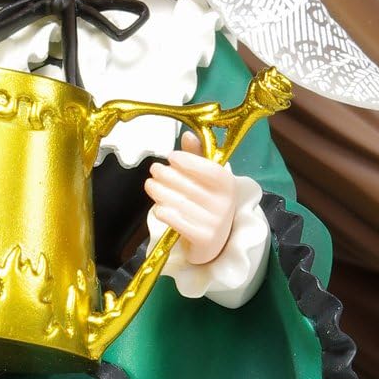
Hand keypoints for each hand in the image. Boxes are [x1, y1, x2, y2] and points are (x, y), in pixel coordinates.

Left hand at [144, 132, 237, 265]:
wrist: (214, 242)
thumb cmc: (207, 204)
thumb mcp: (206, 180)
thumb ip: (197, 158)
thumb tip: (187, 135)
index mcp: (228, 184)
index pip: (211, 170)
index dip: (189, 161)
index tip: (171, 156)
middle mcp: (225, 203)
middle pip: (191, 186)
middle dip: (167, 176)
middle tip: (154, 170)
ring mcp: (216, 223)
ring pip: (180, 203)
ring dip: (160, 192)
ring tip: (150, 185)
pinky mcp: (204, 239)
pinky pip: (178, 222)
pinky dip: (165, 213)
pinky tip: (158, 208)